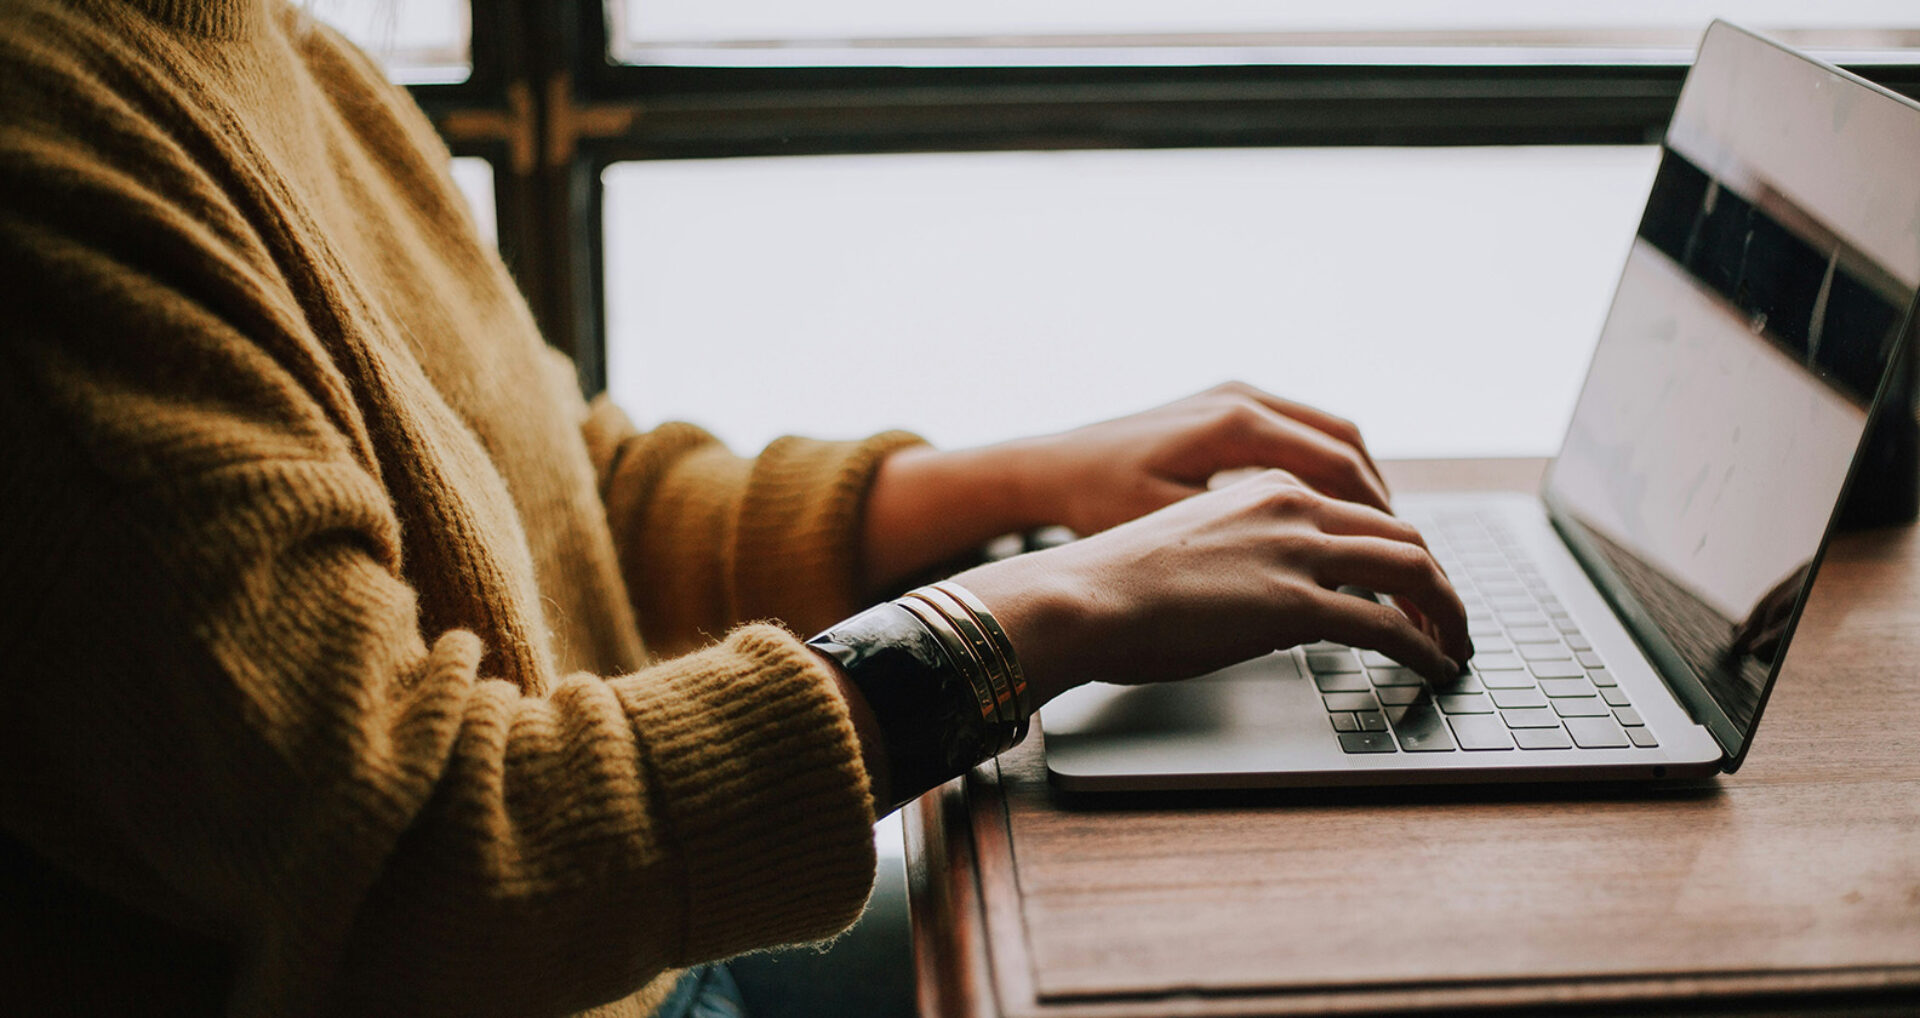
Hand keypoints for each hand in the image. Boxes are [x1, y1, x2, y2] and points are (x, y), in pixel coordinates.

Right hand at [951, 469, 1470, 705]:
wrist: (1079, 596)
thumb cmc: (1115, 584)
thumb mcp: (1195, 548)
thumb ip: (1247, 557)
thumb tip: (1272, 601)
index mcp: (1266, 487)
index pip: (1362, 512)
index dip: (1401, 552)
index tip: (1413, 586)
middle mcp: (1292, 506)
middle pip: (1402, 535)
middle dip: (1439, 582)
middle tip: (1451, 619)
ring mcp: (1296, 551)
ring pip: (1413, 570)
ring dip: (1447, 612)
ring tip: (1456, 646)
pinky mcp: (1295, 603)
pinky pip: (1389, 625)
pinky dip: (1425, 646)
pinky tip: (1434, 667)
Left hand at [1008, 381, 1389, 536]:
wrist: (1050, 467)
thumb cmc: (1098, 503)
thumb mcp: (1172, 530)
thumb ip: (1247, 547)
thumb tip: (1319, 579)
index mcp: (1236, 425)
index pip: (1339, 469)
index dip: (1378, 520)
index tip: (1403, 562)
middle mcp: (1243, 399)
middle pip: (1347, 446)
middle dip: (1382, 504)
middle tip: (1407, 555)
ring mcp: (1235, 395)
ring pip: (1330, 434)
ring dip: (1360, 484)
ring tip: (1380, 537)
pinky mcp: (1225, 404)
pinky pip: (1300, 431)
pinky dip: (1328, 468)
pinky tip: (1332, 511)